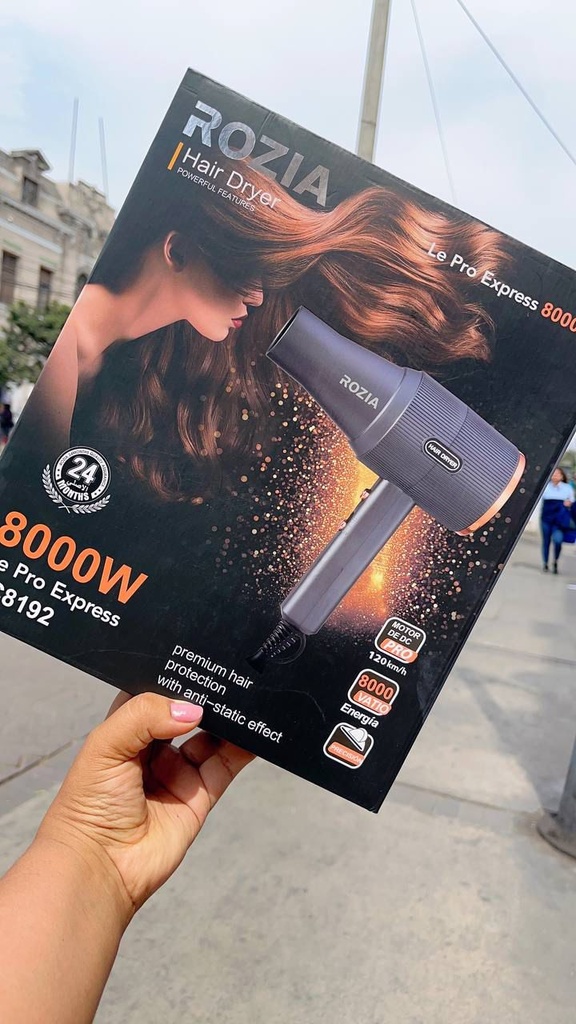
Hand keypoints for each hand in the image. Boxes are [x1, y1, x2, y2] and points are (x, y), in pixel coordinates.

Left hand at [38, 692, 252, 919]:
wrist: (99, 866)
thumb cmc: (89, 805)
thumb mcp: (106, 746)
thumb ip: (145, 716)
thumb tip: (192, 710)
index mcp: (125, 729)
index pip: (153, 692)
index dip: (171, 677)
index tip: (195, 659)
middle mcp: (154, 747)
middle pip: (186, 712)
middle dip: (204, 697)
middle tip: (226, 675)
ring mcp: (178, 771)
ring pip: (211, 736)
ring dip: (227, 719)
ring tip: (244, 697)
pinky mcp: (200, 796)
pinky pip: (226, 765)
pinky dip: (243, 747)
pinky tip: (254, 729)